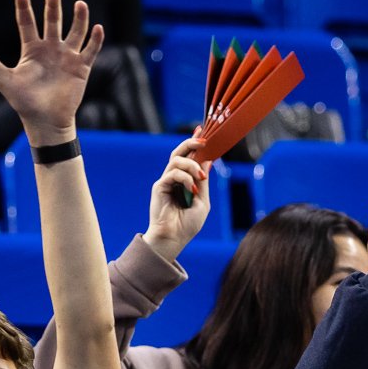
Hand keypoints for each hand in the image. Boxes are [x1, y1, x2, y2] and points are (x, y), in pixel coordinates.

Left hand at [0, 0, 103, 144]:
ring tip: (80, 5)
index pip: (27, 24)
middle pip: (53, 22)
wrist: (45, 121)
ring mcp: (67, 57)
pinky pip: (90, 50)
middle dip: (53, 8)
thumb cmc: (23, 102)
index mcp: (32, 50)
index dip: (24, 9)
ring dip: (79, 18)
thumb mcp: (4, 80)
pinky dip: (95, 40)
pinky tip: (97, 28)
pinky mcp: (81, 67)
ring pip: (75, 32)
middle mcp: (50, 49)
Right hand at [143, 137, 210, 260]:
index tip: (202, 129)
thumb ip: (204, 182)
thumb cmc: (187, 226)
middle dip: (191, 143)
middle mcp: (174, 179)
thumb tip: (208, 162)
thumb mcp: (202, 201)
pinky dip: (185, 179)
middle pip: (179, 152)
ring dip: (192, 165)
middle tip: (203, 141)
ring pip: (176, 160)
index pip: (189, 157)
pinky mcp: (159, 186)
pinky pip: (173, 174)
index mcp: (184, 181)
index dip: (195, 143)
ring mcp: (165, 182)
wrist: (173, 239)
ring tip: (199, 179)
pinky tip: (192, 190)